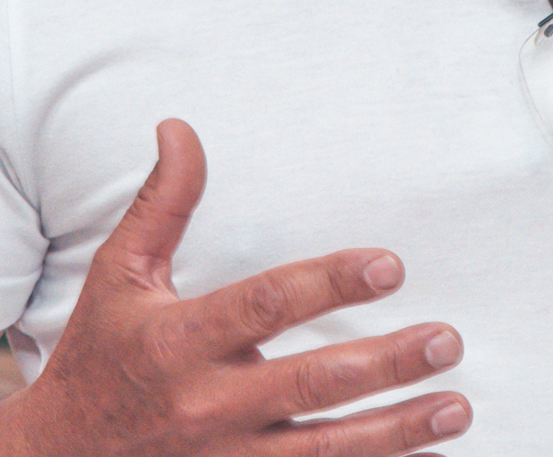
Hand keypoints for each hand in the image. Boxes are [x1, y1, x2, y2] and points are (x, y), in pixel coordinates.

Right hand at [7, 119, 470, 455]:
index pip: (267, 306)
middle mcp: (207, 406)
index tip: (391, 266)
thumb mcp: (118, 275)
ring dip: (397, 432)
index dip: (331, 284)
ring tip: (455, 407)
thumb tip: (180, 128)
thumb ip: (161, 204)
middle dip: (386, 365)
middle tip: (446, 341)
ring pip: (325, 452)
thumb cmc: (96, 356)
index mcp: (179, 341)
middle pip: (312, 386)